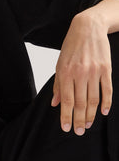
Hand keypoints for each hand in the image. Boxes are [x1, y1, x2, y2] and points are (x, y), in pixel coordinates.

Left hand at [51, 11, 112, 134]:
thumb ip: (57, 84)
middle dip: (79, 119)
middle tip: (79, 132)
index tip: (66, 128)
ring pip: (93, 99)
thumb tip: (55, 103)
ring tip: (88, 125)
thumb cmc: (71, 46)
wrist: (88, 28)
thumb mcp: (59, 63)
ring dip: (91, 115)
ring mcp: (94, 72)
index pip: (65, 100)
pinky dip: (106, 102)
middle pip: (80, 102)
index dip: (66, 116)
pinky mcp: (106, 69)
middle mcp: (79, 73)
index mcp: (66, 73)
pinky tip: (104, 112)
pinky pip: (107, 90)